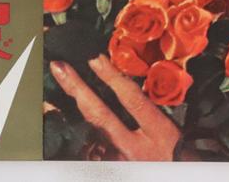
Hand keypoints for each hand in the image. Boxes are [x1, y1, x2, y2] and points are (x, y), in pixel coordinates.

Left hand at [50, 55, 180, 160]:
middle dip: (77, 89)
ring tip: (46, 100)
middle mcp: (133, 149)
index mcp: (159, 133)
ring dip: (66, 116)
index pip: (131, 100)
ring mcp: (117, 163)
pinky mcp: (108, 171)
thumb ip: (154, 115)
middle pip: (99, 115)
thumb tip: (130, 93)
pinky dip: (74, 139)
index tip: (95, 58)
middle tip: (59, 68)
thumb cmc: (182, 159)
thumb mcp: (177, 134)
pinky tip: (59, 127)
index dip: (112, 78)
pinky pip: (88, 153)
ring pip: (88, 135)